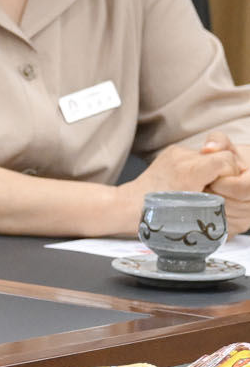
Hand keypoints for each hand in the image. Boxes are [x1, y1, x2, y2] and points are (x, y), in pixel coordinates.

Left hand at [123, 137, 249, 231]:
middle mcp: (182, 157)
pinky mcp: (172, 153)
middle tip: (216, 188)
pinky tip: (193, 182)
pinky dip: (198, 168)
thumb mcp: (198, 209)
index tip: (224, 187)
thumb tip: (234, 181)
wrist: (131, 206)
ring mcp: (176, 153)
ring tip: (203, 186)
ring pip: (209, 156)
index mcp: (190, 170)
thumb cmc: (161, 213)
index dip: (230, 174)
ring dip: (210, 169)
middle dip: (223, 171)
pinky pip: (195, 156)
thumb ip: (220, 194)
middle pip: (220, 156)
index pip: (227, 160)